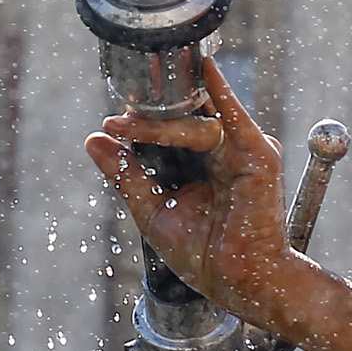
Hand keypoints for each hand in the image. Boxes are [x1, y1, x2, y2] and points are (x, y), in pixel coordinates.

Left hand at [83, 51, 299, 331]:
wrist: (236, 282)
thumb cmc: (202, 253)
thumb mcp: (152, 208)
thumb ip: (125, 172)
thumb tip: (93, 138)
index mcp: (201, 163)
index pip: (170, 129)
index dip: (141, 123)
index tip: (110, 123)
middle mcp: (223, 152)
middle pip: (181, 121)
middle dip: (147, 118)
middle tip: (115, 120)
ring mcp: (241, 151)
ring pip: (195, 124)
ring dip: (159, 125)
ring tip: (127, 127)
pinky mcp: (258, 155)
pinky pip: (235, 117)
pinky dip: (221, 91)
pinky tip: (204, 68)